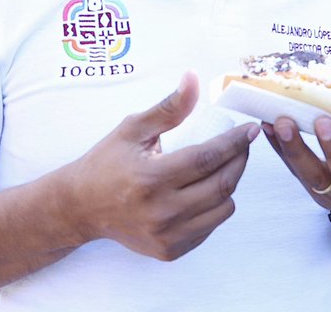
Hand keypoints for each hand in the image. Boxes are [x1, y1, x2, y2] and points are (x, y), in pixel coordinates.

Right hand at [67, 72, 259, 260]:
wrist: (81, 207)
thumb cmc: (107, 163)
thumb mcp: (133, 128)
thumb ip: (168, 107)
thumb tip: (193, 79)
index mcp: (151, 178)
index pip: (207, 158)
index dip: (234, 142)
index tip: (249, 129)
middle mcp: (161, 212)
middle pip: (221, 184)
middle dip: (239, 160)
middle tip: (242, 145)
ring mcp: (167, 236)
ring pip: (222, 209)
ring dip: (230, 184)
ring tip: (224, 166)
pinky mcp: (170, 251)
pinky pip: (210, 227)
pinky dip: (215, 206)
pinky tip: (206, 190)